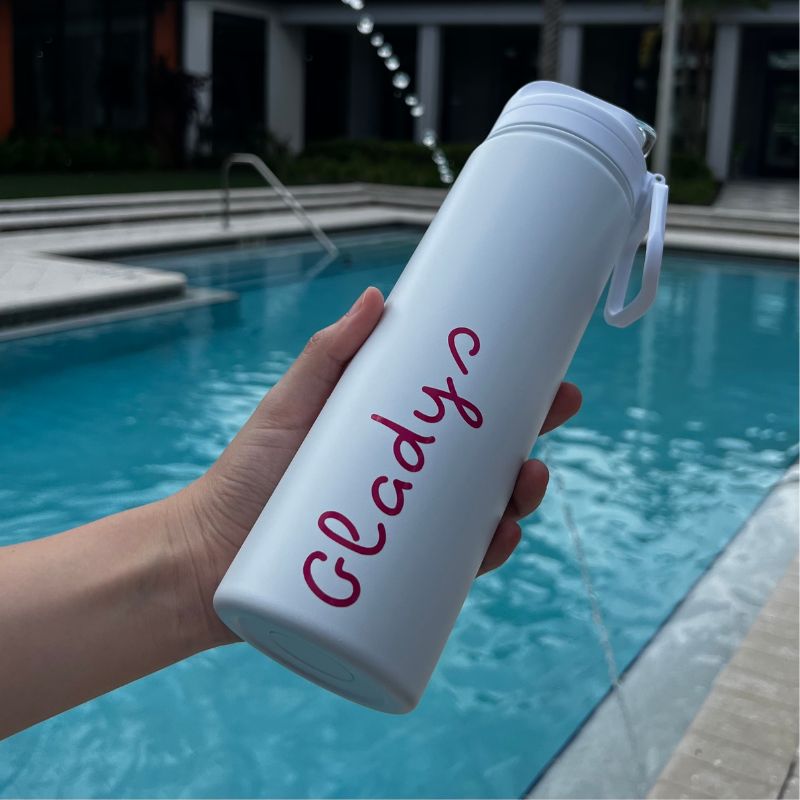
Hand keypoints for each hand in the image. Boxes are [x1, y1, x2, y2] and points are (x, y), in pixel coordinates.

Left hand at [175, 287, 580, 646]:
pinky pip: (455, 568)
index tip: (551, 383)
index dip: (516, 402)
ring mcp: (407, 532)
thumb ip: (328, 352)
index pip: (467, 420)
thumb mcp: (291, 403)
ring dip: (520, 500)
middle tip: (551, 422)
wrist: (208, 555)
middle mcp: (411, 485)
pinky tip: (500, 540)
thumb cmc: (247, 473)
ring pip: (483, 515)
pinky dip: (485, 555)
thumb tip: (378, 297)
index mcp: (395, 440)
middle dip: (531, 444)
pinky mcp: (397, 576)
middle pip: (488, 465)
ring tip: (525, 482)